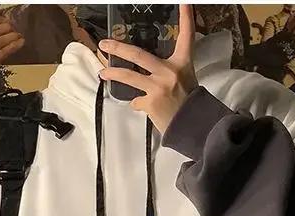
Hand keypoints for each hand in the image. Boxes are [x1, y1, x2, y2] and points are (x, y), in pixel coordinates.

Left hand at [97, 3, 197, 134]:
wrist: (192, 125)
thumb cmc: (188, 100)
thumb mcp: (184, 77)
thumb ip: (167, 69)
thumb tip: (148, 65)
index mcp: (181, 62)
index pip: (186, 35)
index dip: (186, 17)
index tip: (184, 2)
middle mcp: (169, 72)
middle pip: (138, 55)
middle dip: (119, 48)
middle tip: (104, 44)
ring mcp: (158, 87)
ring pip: (129, 77)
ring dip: (113, 73)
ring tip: (102, 72)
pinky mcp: (151, 103)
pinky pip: (136, 100)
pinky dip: (136, 102)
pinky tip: (139, 104)